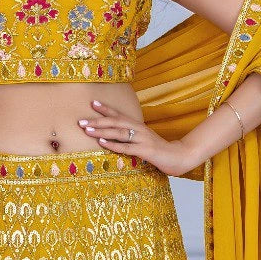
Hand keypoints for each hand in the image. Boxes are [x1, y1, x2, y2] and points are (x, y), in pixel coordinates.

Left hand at [77, 99, 200, 176]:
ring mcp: (142, 139)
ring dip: (101, 131)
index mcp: (138, 126)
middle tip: (81, 121)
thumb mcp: (144, 140)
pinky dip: (113, 145)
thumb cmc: (159, 150)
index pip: (119, 115)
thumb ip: (132, 137)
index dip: (106, 109)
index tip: (92, 103)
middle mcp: (139, 129)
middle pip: (115, 122)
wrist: (179, 156)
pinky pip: (126, 148)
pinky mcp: (145, 151)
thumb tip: (116, 137)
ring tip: (87, 130)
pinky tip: (102, 144)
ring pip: (118, 133)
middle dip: (97, 121)